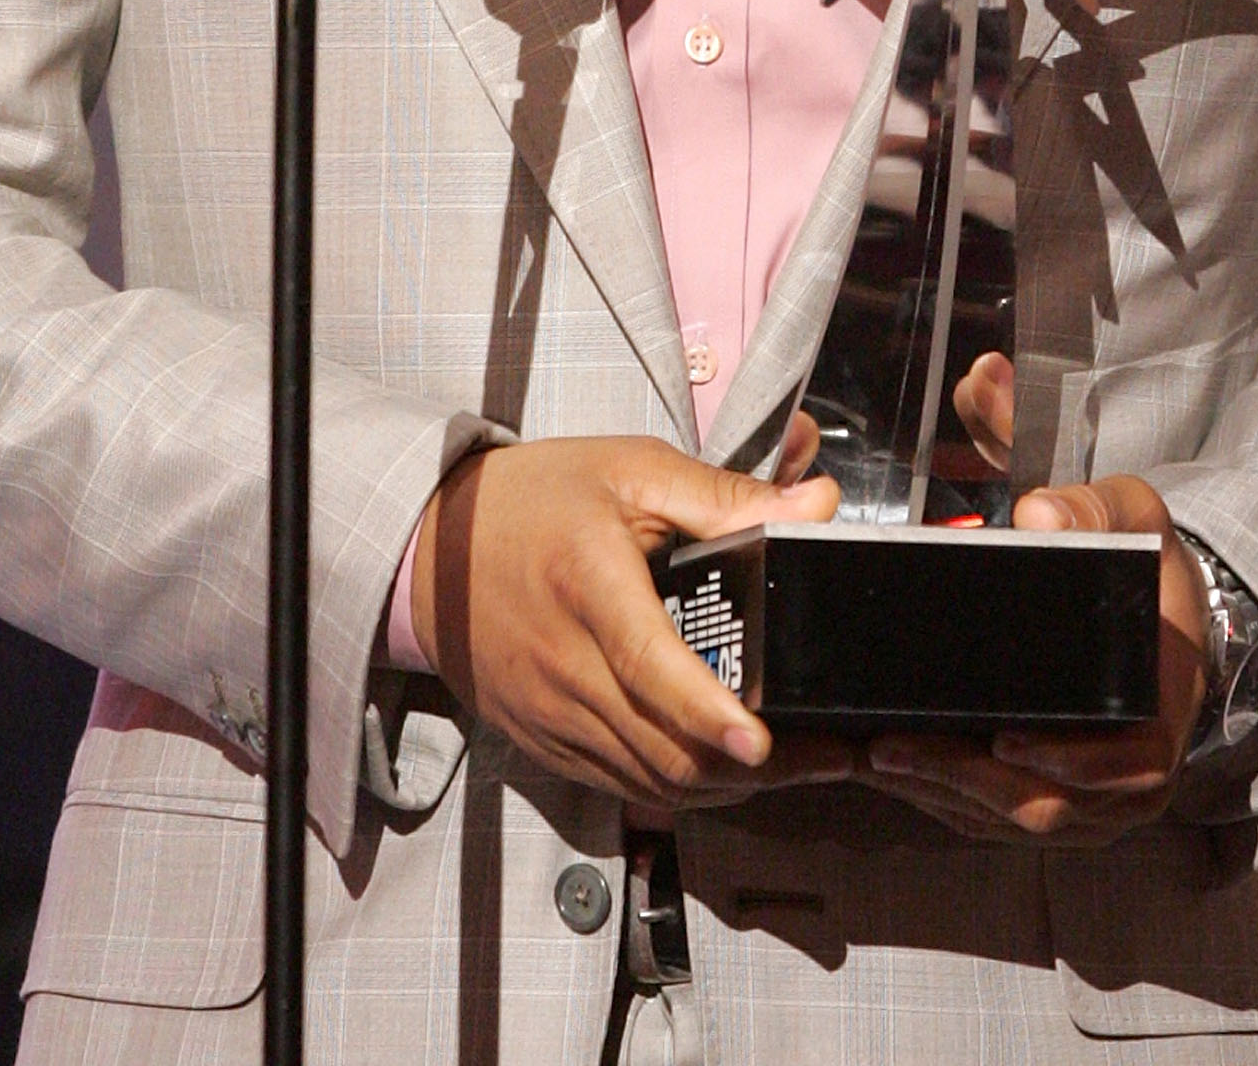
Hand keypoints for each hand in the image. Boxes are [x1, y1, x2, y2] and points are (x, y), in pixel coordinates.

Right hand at [410, 427, 848, 809]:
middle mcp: (563, 661)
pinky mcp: (542, 742)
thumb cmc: (536, 500)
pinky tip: (722, 767)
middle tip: (826, 754)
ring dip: (724, 785)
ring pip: (649, 779)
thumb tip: (817, 507)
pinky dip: (679, 786)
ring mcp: (549, 713)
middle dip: (751, 767)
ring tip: (794, 764)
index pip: (649, 664)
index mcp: (588, 582)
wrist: (431, 549)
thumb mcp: (631, 471)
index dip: (707, 712)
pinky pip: (621, 783)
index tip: (760, 741)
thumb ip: (726, 496)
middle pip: (662, 745)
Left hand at [859, 356, 1206, 845]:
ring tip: (870, 756)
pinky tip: (889, 770)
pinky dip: (941, 798)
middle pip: (1047, 804)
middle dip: (966, 781)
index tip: (1002, 741)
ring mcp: (1093, 804)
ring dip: (939, 793)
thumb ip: (1095, 508)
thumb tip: (1039, 514)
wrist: (1167, 620)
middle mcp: (1130, 778)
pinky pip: (997, 818)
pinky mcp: (1059, 808)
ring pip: (1010, 819)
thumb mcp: (1139, 521)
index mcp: (1160, 720)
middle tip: (891, 747)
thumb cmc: (1150, 576)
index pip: (1120, 765)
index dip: (1064, 764)